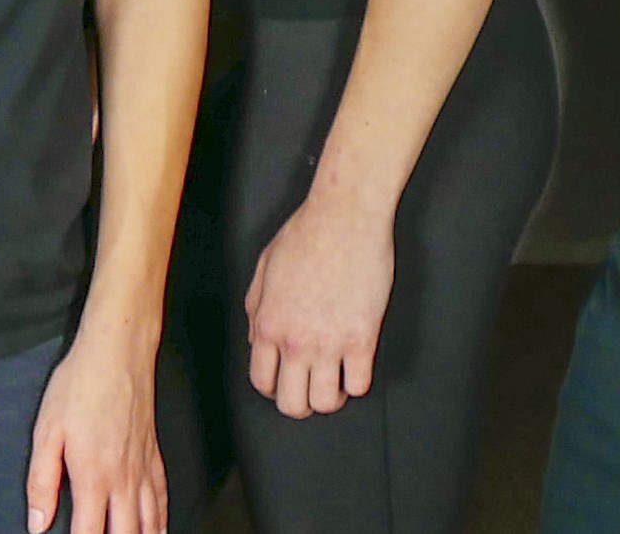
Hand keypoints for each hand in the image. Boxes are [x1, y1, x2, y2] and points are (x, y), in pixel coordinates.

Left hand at [26, 322, 163, 533]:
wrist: (118, 350)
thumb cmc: (81, 384)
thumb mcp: (47, 431)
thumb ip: (41, 482)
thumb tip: (38, 523)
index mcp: (93, 476)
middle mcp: (123, 479)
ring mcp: (142, 468)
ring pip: (150, 522)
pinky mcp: (154, 455)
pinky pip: (162, 498)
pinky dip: (161, 520)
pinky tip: (158, 529)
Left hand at [243, 189, 394, 418]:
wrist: (345, 216)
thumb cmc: (306, 233)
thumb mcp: (265, 267)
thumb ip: (256, 308)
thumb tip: (256, 340)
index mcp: (268, 324)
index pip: (263, 381)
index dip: (275, 387)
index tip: (287, 381)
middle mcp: (295, 340)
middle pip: (293, 404)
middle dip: (302, 402)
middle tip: (312, 389)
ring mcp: (330, 342)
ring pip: (327, 402)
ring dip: (331, 396)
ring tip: (336, 379)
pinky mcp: (363, 338)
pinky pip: (360, 385)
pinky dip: (358, 381)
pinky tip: (357, 365)